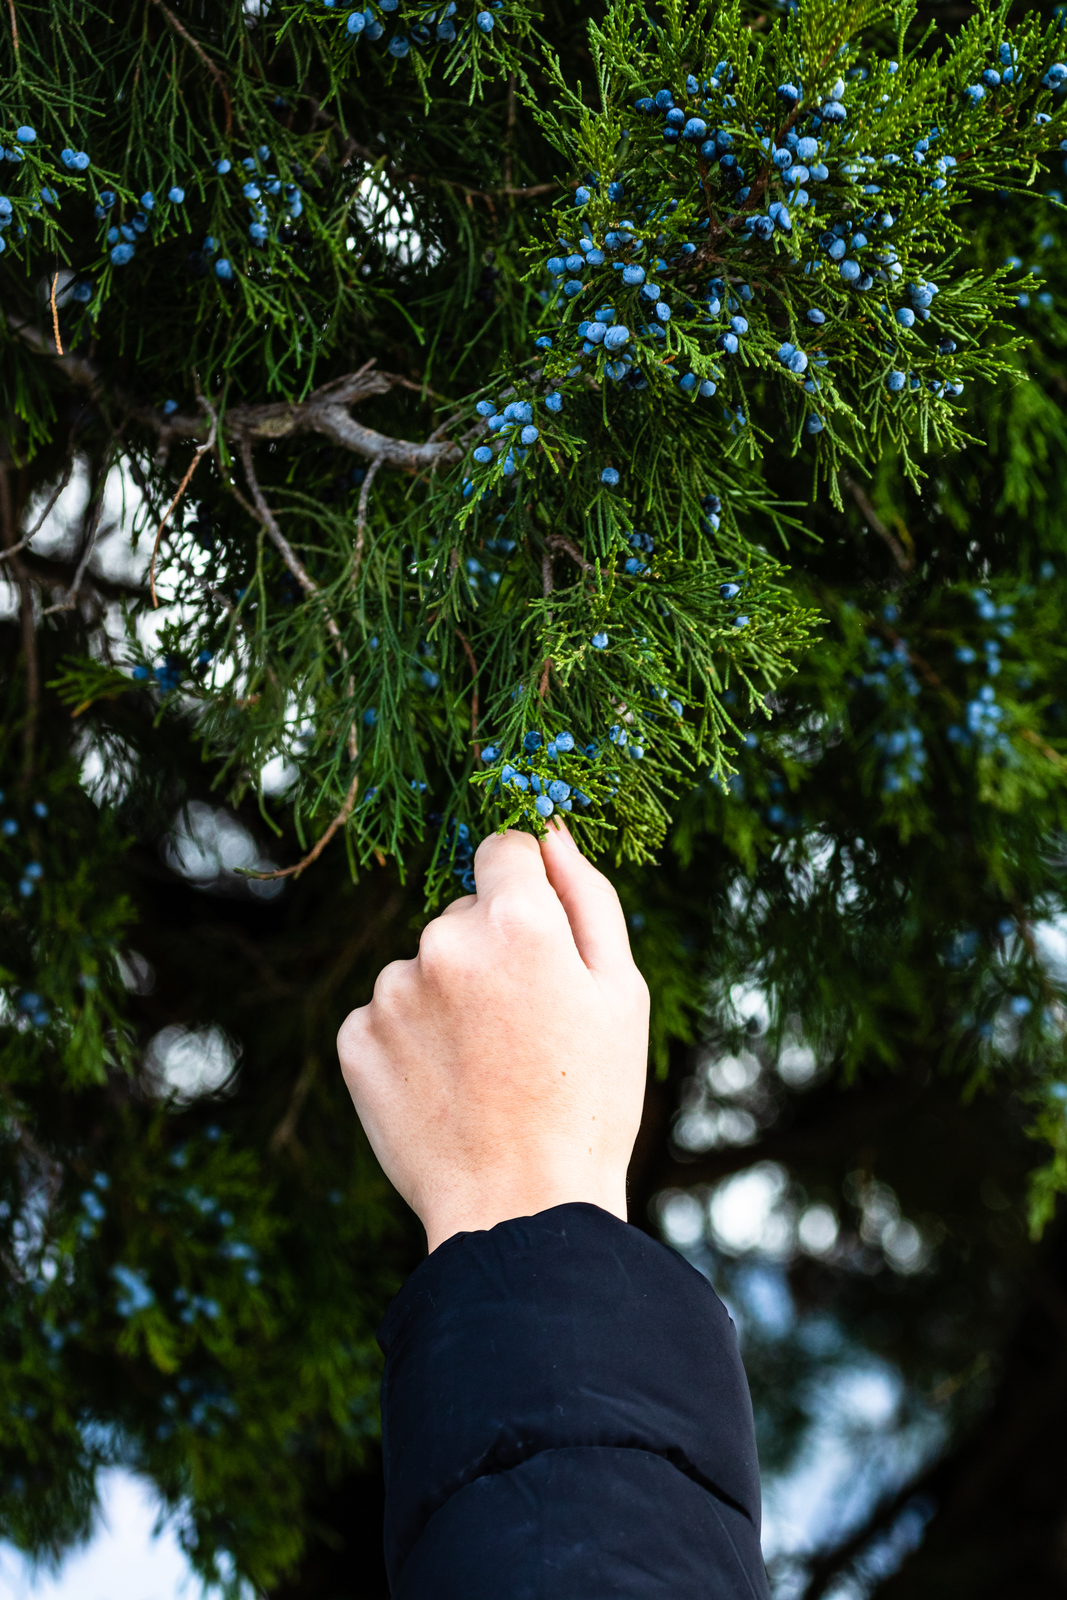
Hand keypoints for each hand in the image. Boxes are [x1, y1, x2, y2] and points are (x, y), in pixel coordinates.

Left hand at [337, 822, 649, 1251]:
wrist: (520, 1210)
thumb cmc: (589, 1100)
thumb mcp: (622, 992)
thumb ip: (587, 896)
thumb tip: (552, 832)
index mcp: (516, 920)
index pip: (504, 848)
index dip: (527, 887)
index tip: (538, 938)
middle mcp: (443, 941)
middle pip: (464, 913)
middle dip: (492, 950)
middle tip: (526, 1029)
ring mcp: (391, 991)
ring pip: (424, 966)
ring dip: (449, 997)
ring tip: (487, 1068)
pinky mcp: (355, 1039)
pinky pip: (386, 1014)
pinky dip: (412, 1040)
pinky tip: (446, 1086)